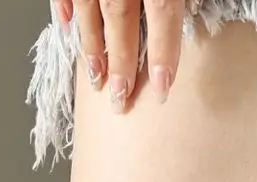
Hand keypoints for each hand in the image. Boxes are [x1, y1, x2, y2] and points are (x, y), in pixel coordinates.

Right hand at [56, 1, 184, 111]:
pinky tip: (67, 27)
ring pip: (90, 8)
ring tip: (95, 76)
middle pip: (120, 17)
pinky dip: (63, 8)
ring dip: (91, 45)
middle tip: (120, 98)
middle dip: (120, 61)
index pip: (162, 12)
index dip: (163, 51)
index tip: (162, 88)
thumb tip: (194, 8)